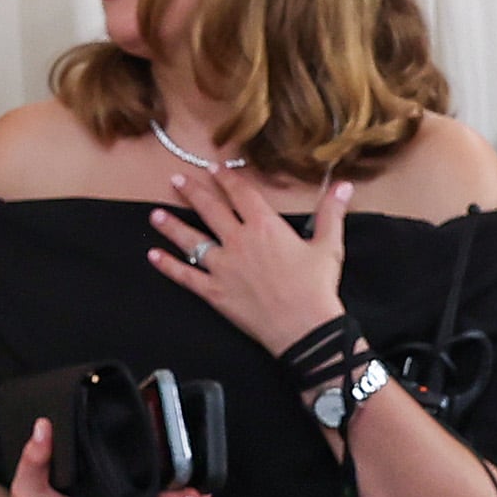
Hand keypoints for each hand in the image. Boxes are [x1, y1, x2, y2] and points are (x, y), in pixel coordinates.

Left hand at [146, 156, 345, 361]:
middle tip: (177, 180)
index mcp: (265, 226)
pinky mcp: (214, 292)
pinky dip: (168, 266)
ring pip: (191, 240)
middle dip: (193, 193)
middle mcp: (239, 241)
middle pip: (210, 210)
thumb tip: (343, 184)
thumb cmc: (317, 287)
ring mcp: (223, 266)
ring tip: (155, 214)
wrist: (305, 328)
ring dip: (172, 226)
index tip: (213, 168)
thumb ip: (331, 212)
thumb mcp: (329, 245)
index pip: (240, 194)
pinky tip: (153, 256)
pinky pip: (185, 276)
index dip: (226, 178)